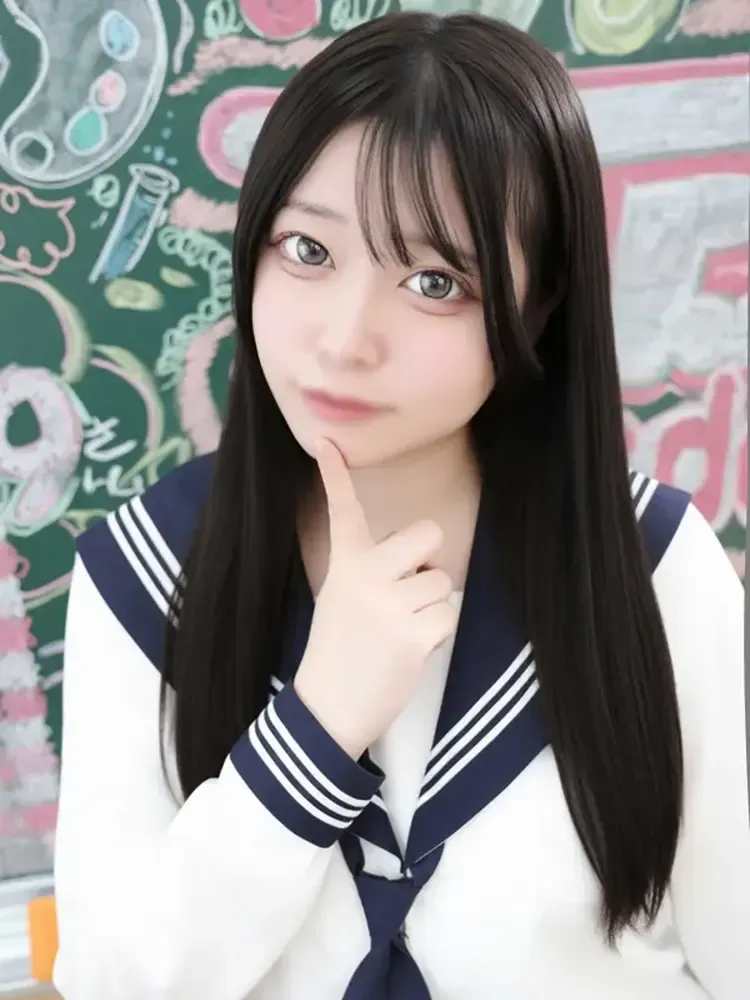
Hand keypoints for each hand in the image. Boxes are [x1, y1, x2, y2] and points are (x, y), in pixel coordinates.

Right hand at [293, 439, 458, 759]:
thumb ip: (370, 570)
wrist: (328, 710)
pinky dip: (437, 633)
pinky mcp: (412, 635)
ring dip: (431, 606)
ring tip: (401, 631)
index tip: (329, 443)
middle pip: (428, 535)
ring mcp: (389, 605)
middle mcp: (366, 577)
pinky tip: (410, 649)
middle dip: (429, 561)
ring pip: (442, 581)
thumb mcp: (340, 598)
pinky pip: (448, 614)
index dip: (335, 476)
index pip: (343, 512)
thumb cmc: (339, 651)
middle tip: (407, 591)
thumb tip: (418, 557)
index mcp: (345, 566)